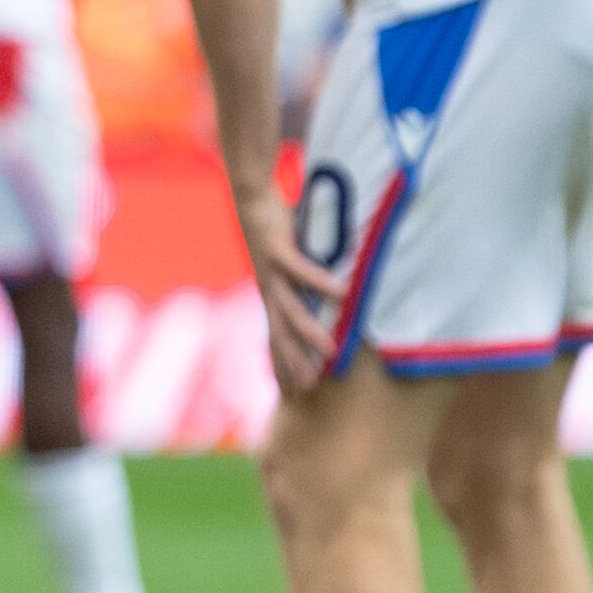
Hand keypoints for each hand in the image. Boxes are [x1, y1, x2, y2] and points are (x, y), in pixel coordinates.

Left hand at [235, 181, 341, 397]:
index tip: (293, 393)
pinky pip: (302, 269)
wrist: (251, 198)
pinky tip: (341, 294)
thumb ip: (308, 285)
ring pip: (292, 308)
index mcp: (272, 297)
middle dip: (294, 361)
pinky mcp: (277, 250)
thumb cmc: (277, 232)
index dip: (281, 366)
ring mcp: (271, 272)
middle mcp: (269, 290)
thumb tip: (335, 300)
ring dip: (311, 331)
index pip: (275, 339)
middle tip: (310, 388)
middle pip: (281, 333)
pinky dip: (320, 282)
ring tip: (331, 350)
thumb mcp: (292, 266)